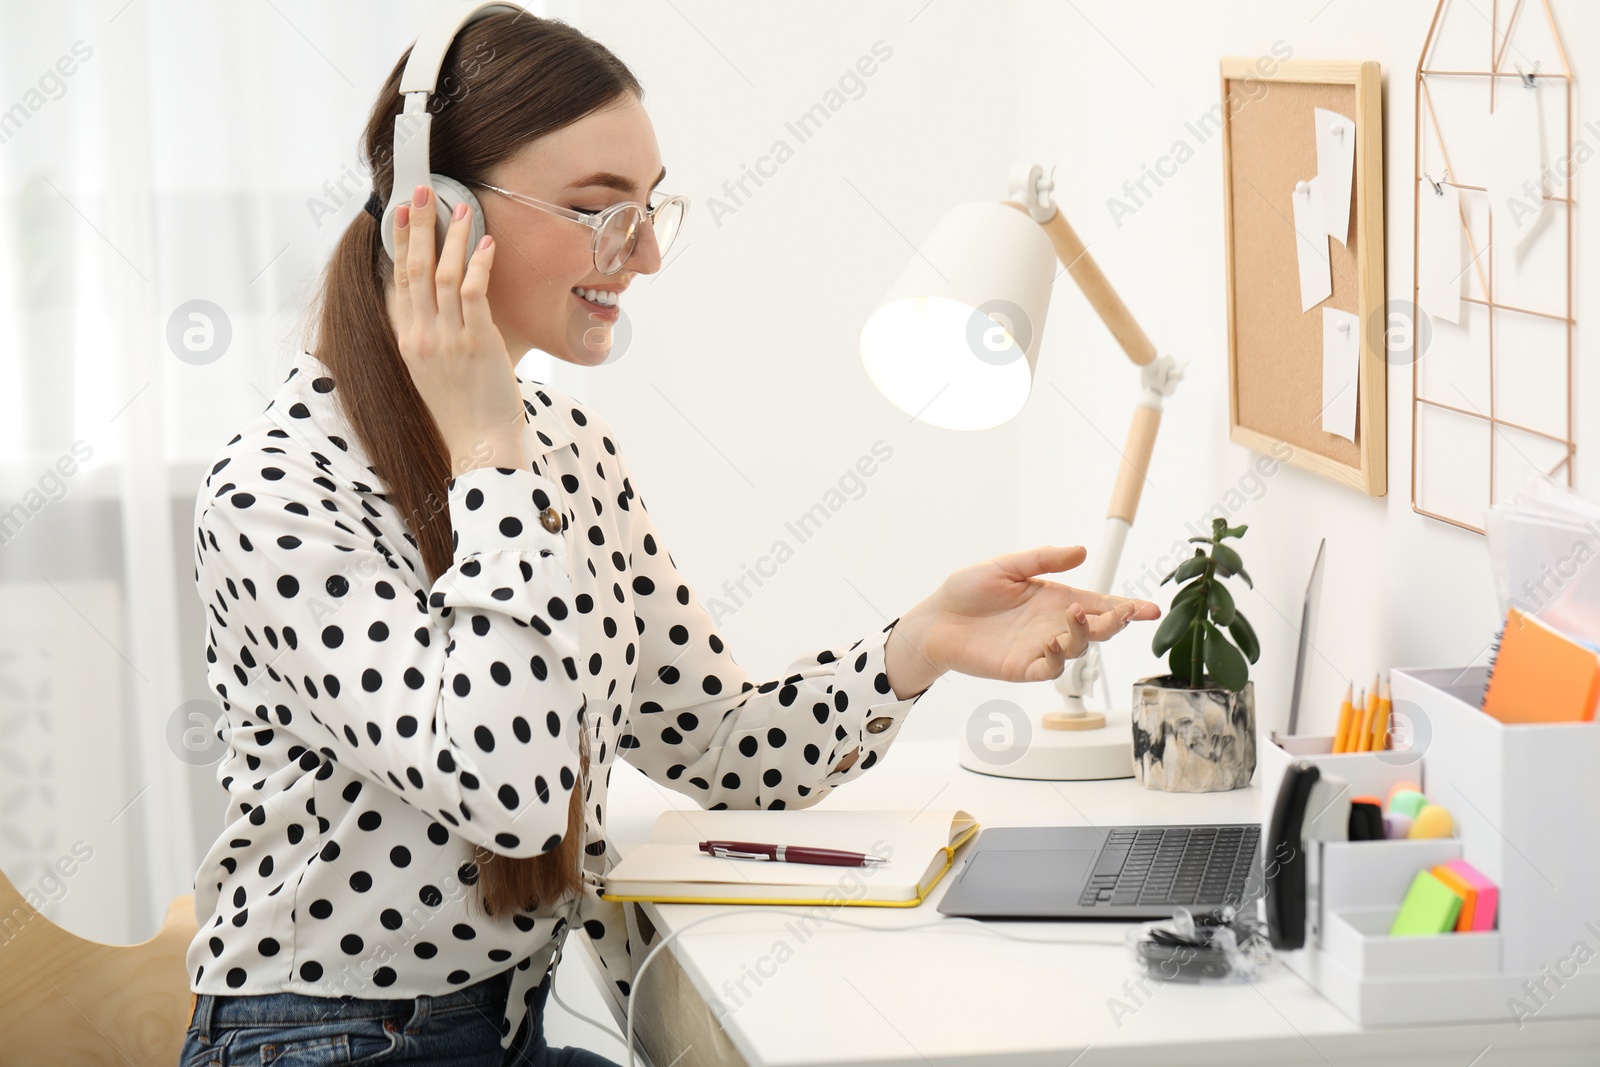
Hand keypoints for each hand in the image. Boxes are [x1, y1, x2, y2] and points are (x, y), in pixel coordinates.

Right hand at [391, 183, 524, 471]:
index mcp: (409, 341)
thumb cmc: (463, 413)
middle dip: (417, 226)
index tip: (400, 214)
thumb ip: (432, 339)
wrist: (477, 448)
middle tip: (421, 191)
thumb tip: (442, 310)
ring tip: (461, 208)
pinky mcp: (477, 344)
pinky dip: (479, 265)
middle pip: (414, 269)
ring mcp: (447, 339)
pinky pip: (474, 294)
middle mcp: (422, 336)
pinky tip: (486, 243)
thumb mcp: (434, 373)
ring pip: (444, 275)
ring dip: (452, 238)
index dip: (400, 244)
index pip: (399, 282)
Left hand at [908, 545, 1161, 683]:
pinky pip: (1049, 670)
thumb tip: (1081, 552)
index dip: (1127, 608)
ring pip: (1078, 649)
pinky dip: (1058, 660)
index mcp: (1056, 599)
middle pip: (1098, 629)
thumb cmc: (969, 590)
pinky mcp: (1023, 667)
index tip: (1150, 608)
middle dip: (1116, 622)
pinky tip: (1054, 644)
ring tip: (1074, 616)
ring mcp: (1041, 648)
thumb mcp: (1007, 567)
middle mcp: (1054, 625)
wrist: (937, 618)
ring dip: (1084, 635)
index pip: (1100, 604)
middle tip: (1122, 614)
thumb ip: (1042, 560)